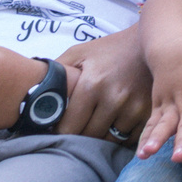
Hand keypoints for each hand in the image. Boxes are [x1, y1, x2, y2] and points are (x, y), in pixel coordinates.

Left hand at [58, 25, 155, 140]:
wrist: (148, 41)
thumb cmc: (109, 49)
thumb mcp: (80, 53)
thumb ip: (56, 71)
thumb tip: (34, 93)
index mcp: (92, 84)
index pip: (69, 128)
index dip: (60, 132)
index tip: (57, 131)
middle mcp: (113, 98)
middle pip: (89, 137)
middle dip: (80, 137)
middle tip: (76, 130)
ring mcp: (133, 107)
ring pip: (109, 141)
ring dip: (100, 138)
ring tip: (95, 127)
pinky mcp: (148, 113)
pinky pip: (129, 139)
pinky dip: (120, 137)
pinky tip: (114, 125)